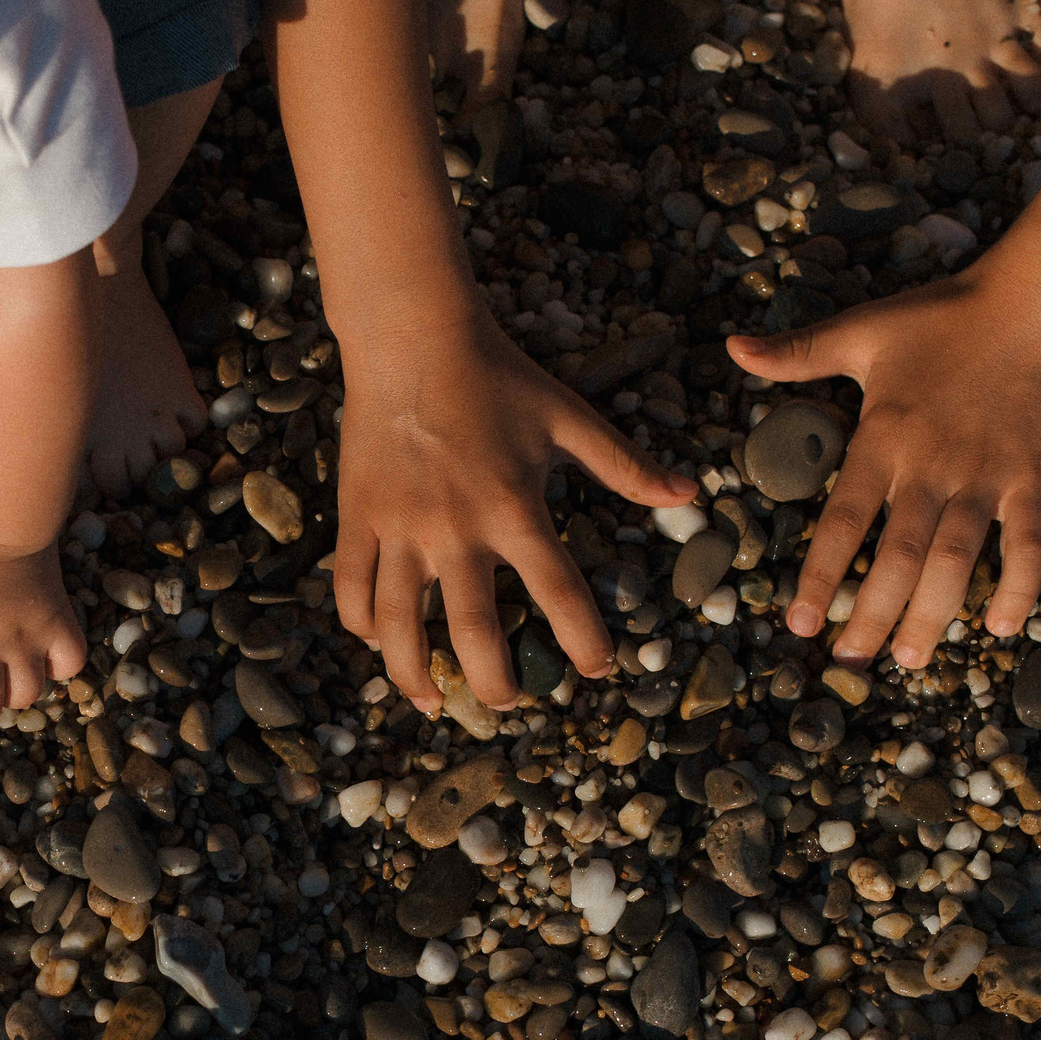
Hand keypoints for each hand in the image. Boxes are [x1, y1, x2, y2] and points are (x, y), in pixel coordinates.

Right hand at [335, 311, 694, 713]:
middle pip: (471, 631)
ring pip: (398, 623)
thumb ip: (625, 465)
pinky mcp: (357, 516)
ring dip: (414, 673)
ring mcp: (399, 527)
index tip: (599, 671)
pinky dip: (360, 625)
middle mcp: (454, 529)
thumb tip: (688, 494)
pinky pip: (351, 586)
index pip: (558, 592)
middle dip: (494, 681)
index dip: (584, 641)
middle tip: (510, 703)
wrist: (411, 336)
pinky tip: (378, 644)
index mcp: (514, 508)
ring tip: (433, 703)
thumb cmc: (497, 375)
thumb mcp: (569, 417)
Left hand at [727, 271, 1040, 668]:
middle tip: (848, 660)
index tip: (799, 624)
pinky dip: (1019, 588)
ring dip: (932, 616)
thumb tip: (731, 346)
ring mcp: (986, 478)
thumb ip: (797, 352)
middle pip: (897, 558)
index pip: (843, 521)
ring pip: (956, 563)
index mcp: (884, 438)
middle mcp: (932, 467)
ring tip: (909, 660)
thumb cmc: (945, 317)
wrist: (1038, 301)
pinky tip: (1003, 630)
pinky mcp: (1034, 480)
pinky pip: (1029, 545)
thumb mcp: (862, 329)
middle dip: (869, 615)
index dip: (821, 575)